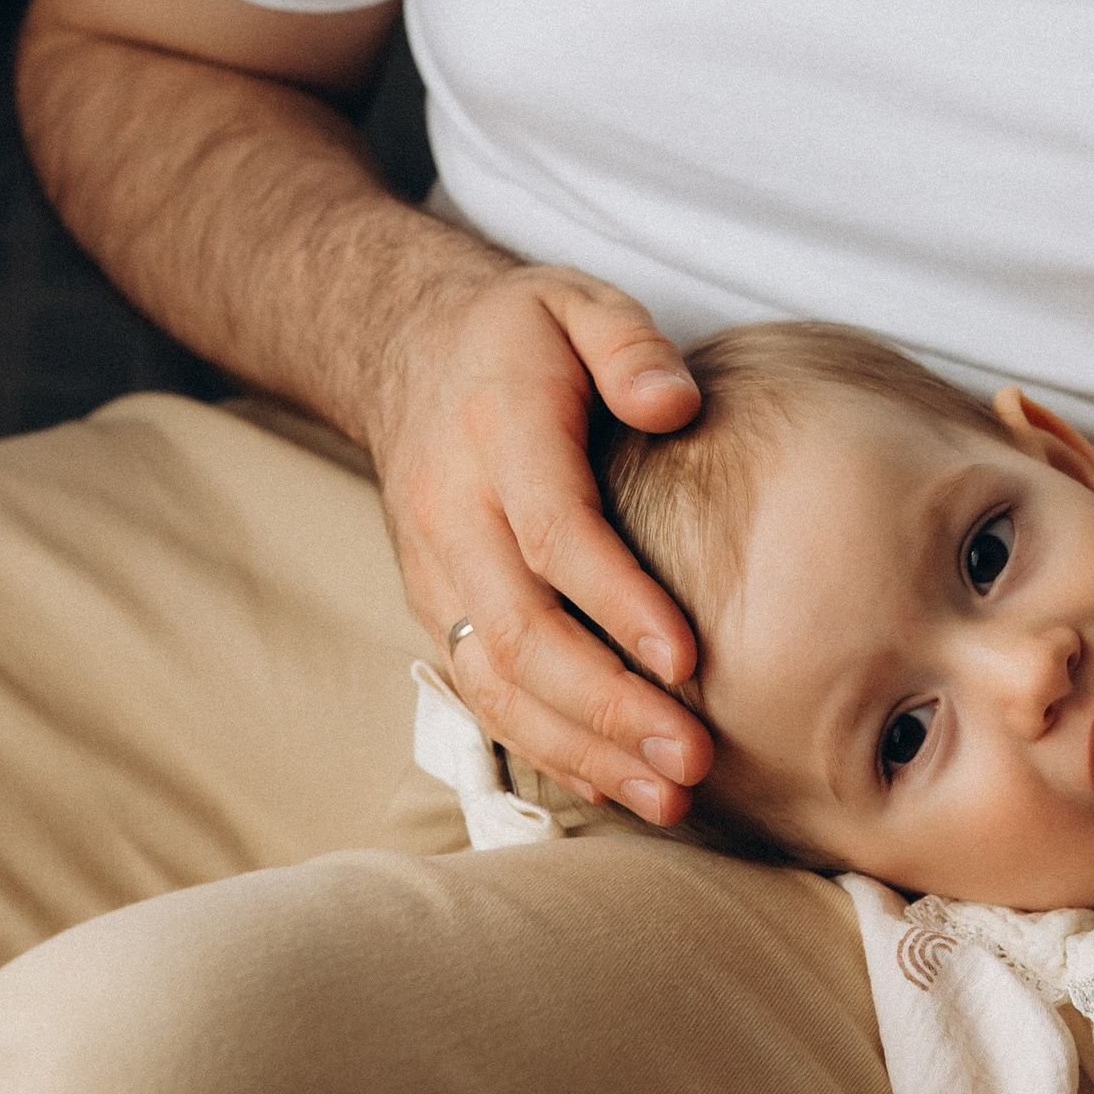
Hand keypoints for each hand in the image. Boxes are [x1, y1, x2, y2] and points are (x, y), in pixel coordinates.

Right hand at [370, 258, 711, 823]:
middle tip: (691, 758)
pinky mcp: (435, 609)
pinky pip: (482, 692)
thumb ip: (629, 343)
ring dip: (578, 747)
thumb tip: (675, 404)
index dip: (617, 602)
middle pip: (518, 631)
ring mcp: (433, 571)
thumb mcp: (576, 300)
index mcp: (494, 434)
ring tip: (666, 794)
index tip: (688, 660)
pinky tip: (615, 783)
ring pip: (492, 680)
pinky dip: (546, 745)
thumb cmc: (517, 335)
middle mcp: (450, 513)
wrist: (401, 350)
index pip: (552, 533)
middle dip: (606, 705)